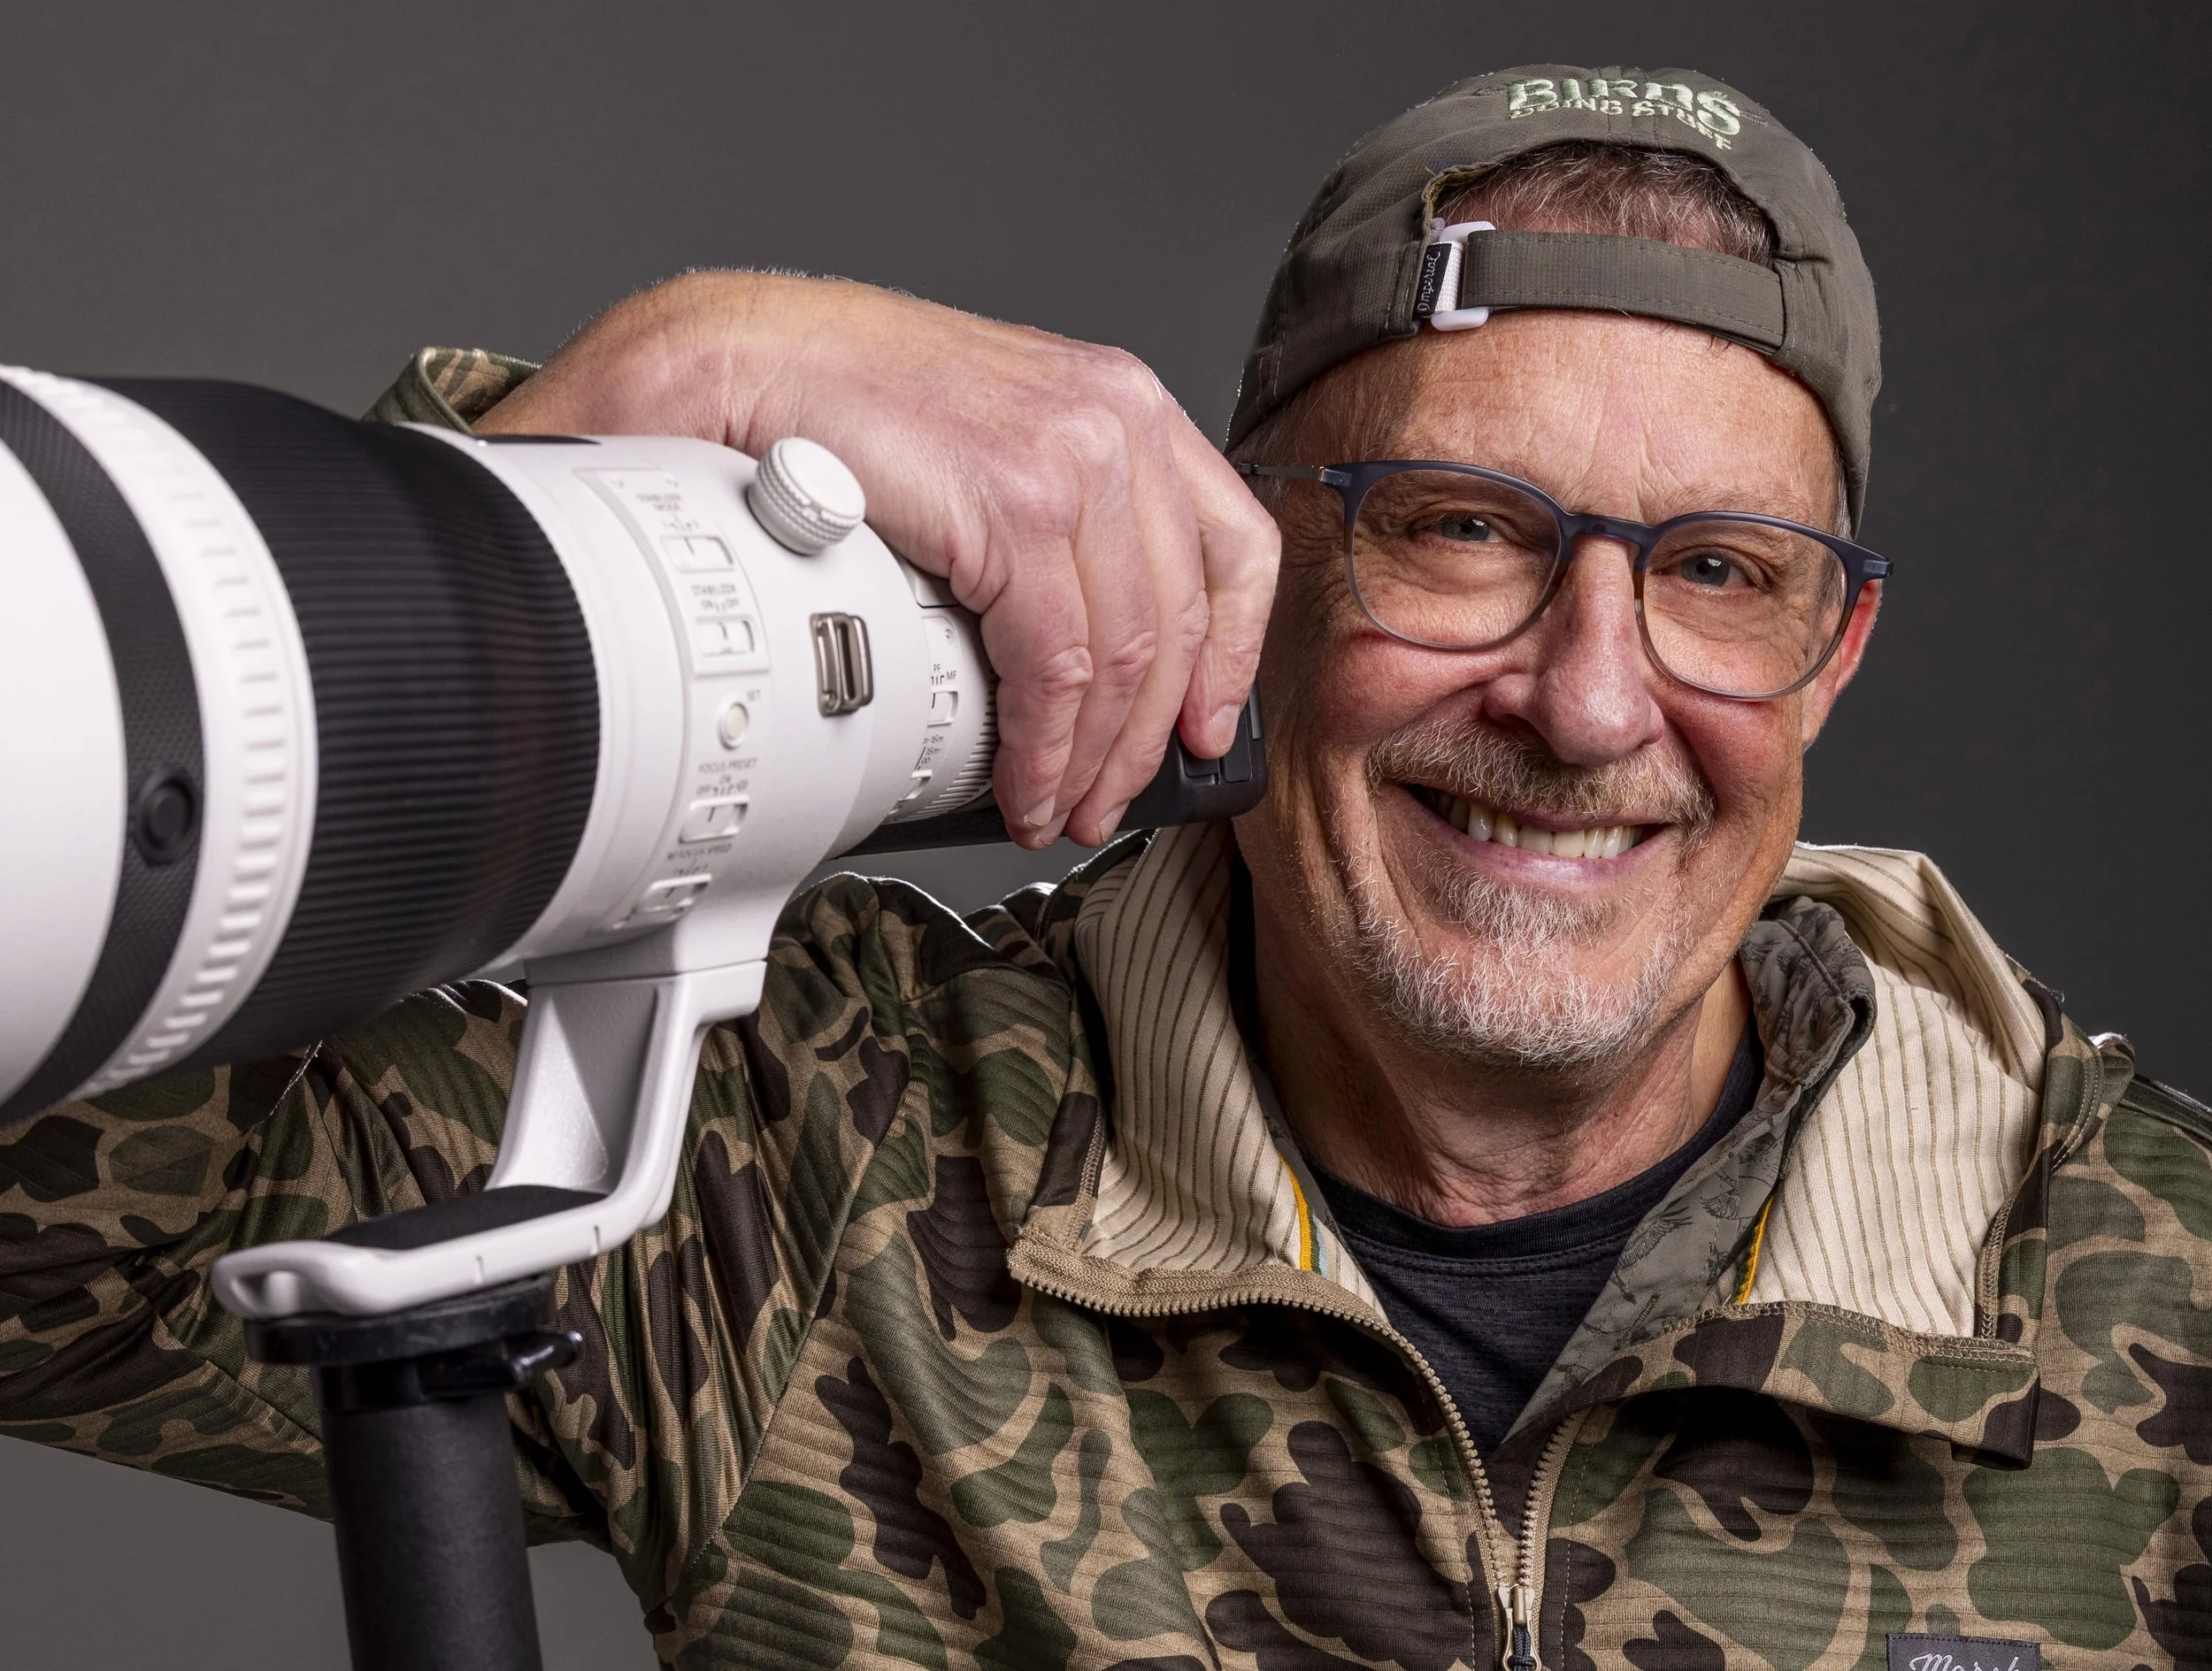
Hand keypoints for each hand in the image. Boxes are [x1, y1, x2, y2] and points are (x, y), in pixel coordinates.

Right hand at [476, 272, 1278, 847]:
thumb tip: (1077, 638)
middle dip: (1148, 735)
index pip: (1233, 543)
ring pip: (1125, 653)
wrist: (730, 360)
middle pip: (1181, 616)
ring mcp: (1072, 455)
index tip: (1209, 727)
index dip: (1231, 655)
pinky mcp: (1015, 503)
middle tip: (1107, 798)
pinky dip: (1042, 744)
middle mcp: (1113, 419)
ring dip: (1091, 757)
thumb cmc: (828, 403)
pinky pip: (1057, 662)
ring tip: (1054, 808)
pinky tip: (1020, 782)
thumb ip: (1046, 517)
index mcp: (1118, 402)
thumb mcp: (980, 446)